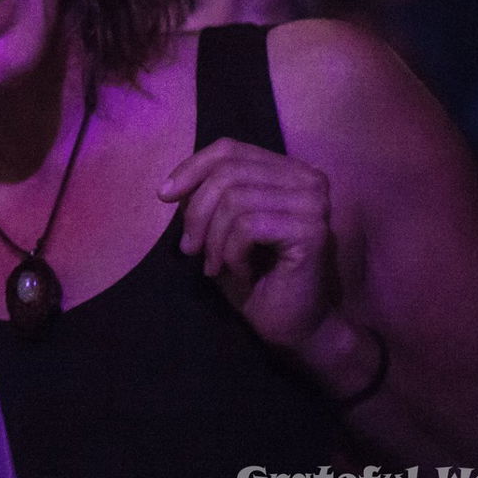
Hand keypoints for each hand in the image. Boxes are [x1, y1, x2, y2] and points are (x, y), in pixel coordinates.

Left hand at [159, 138, 334, 351]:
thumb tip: (173, 186)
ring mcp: (314, 203)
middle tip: (190, 249)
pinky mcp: (312, 230)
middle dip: (197, 212)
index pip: (229, 149)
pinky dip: (231, 254)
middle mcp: (309, 179)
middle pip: (228, 173)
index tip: (164, 196)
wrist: (295, 328)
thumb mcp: (222, 228)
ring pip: (234, 200)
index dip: (191, 168)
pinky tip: (241, 275)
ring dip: (214, 240)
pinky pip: (247, 227)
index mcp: (289, 171)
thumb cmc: (257, 276)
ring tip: (216, 267)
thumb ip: (207, 197)